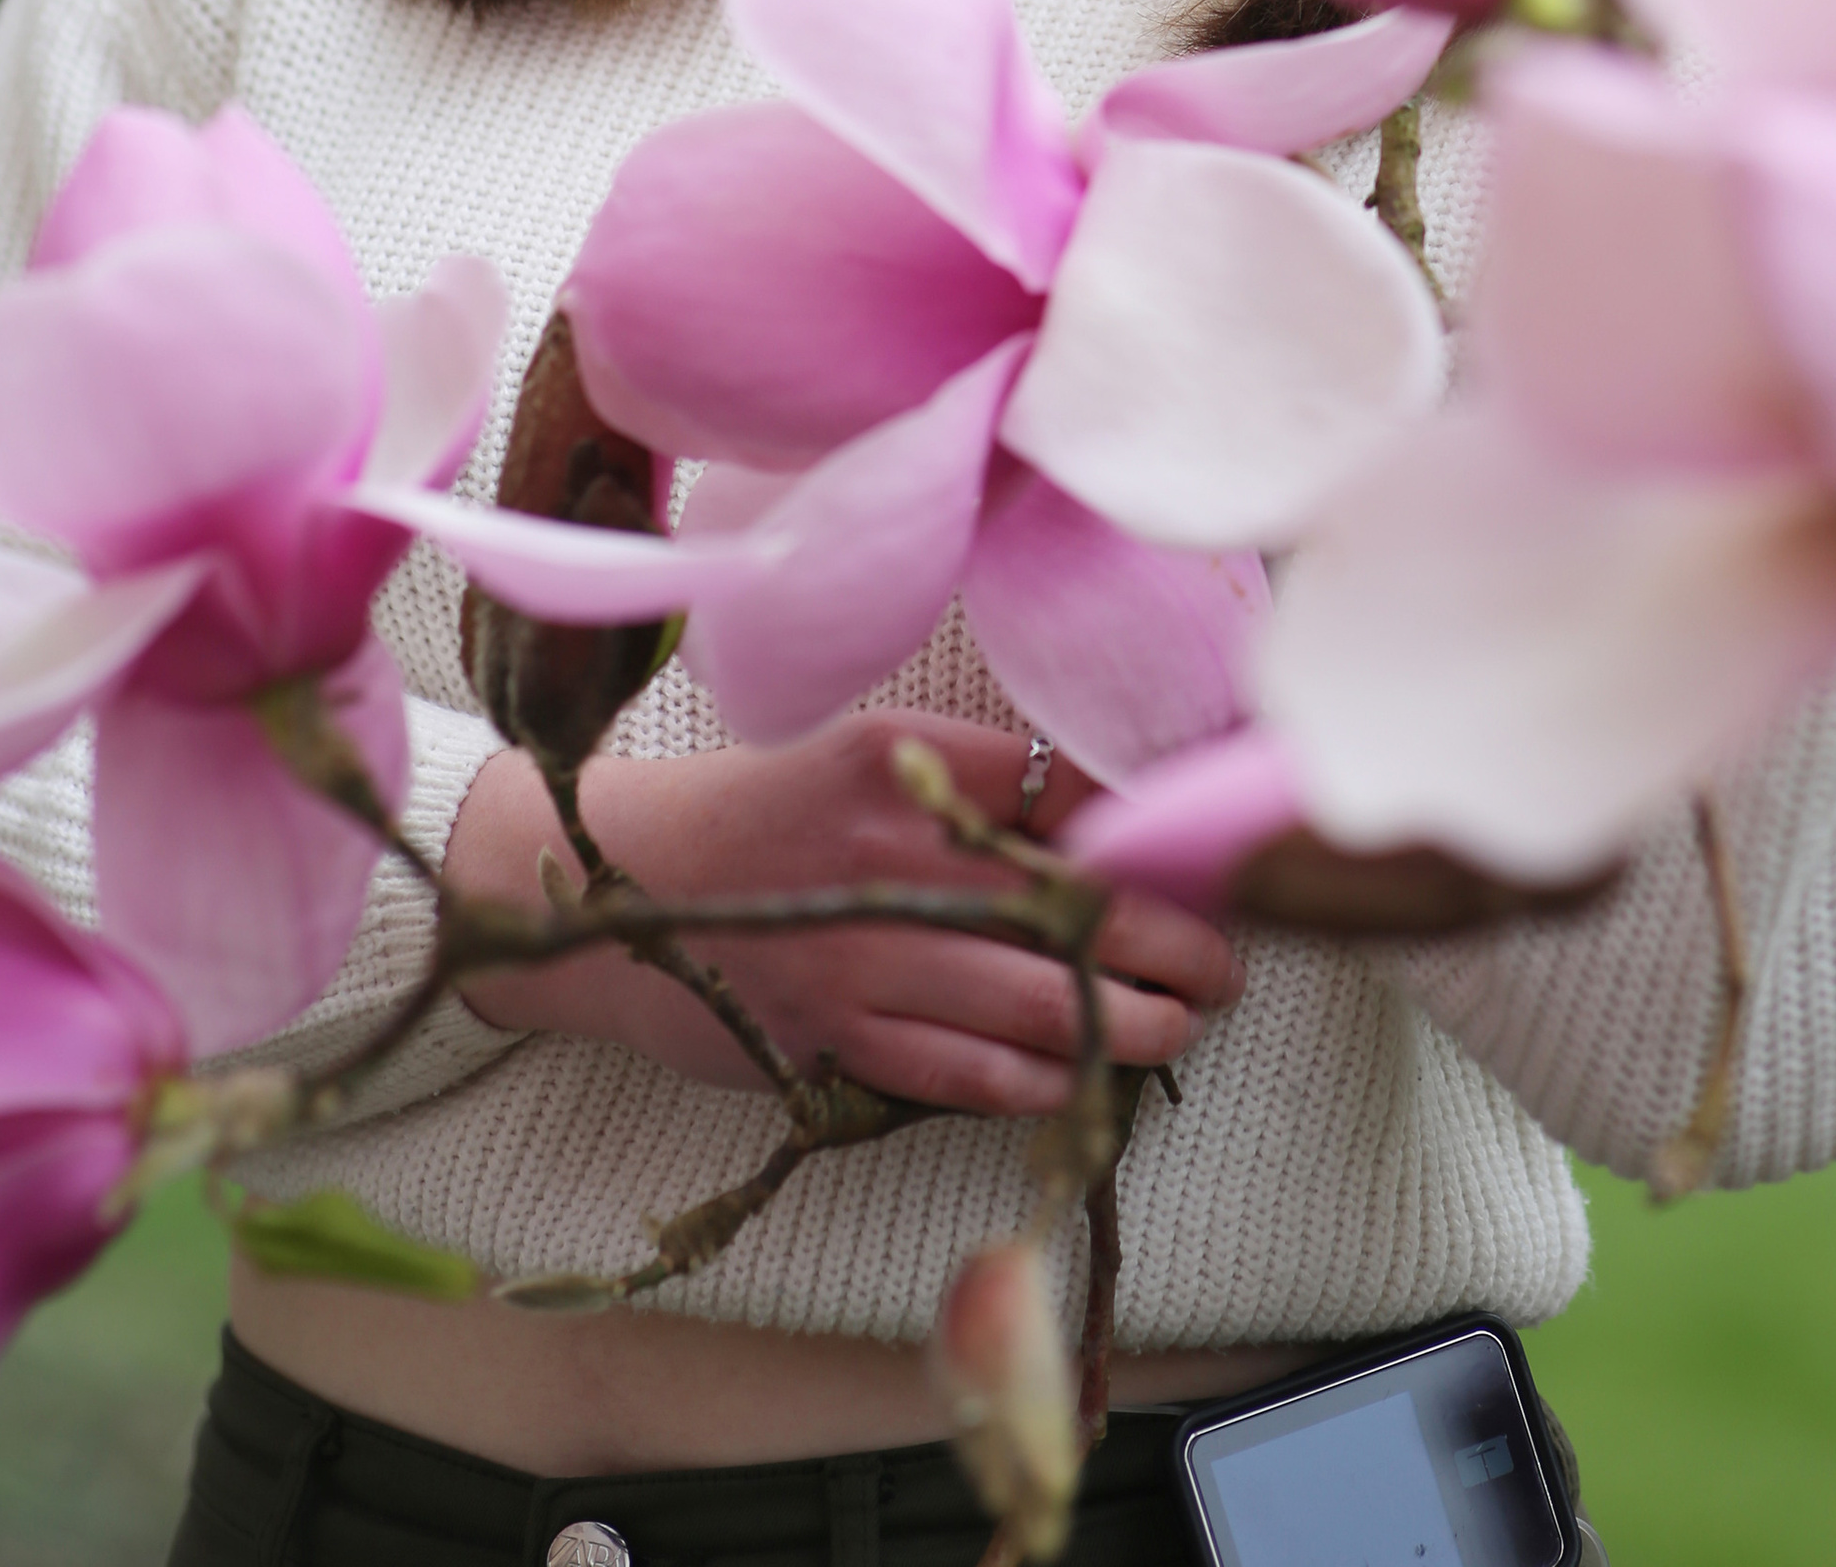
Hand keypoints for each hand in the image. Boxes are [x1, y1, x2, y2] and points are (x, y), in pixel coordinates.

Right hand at [441, 712, 1242, 1114]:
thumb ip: (973, 788)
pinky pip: (971, 1073)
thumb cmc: (758, 813)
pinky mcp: (833, 1039)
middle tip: (1234, 960)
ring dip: (1135, 1021)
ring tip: (1188, 1023)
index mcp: (901, 755)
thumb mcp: (864, 758)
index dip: (1154, 838)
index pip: (1070, 794)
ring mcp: (860, 955)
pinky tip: (1090, 1076)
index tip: (1212, 860)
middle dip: (1176, 942)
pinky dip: (1046, 1079)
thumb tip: (1112, 816)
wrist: (601, 883)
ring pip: (1042, 1002)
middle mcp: (887, 852)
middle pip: (1077, 903)